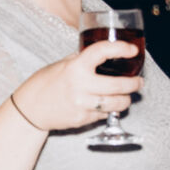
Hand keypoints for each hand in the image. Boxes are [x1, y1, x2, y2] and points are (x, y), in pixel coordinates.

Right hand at [10, 42, 143, 131]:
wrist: (30, 108)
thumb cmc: (45, 83)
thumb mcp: (63, 64)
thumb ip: (82, 60)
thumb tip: (103, 55)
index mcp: (76, 67)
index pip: (103, 52)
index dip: (121, 49)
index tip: (132, 50)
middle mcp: (81, 86)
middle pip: (118, 85)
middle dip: (134, 84)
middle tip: (139, 81)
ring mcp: (83, 105)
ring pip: (117, 104)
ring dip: (126, 100)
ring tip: (127, 96)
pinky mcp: (83, 120)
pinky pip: (104, 115)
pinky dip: (109, 110)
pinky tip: (107, 105)